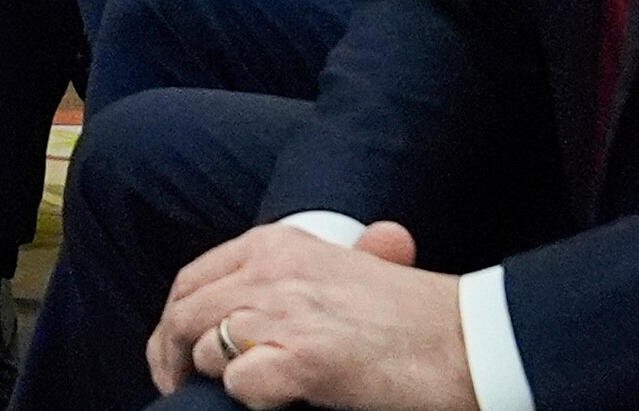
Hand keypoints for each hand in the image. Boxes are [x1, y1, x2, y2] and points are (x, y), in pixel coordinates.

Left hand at [147, 220, 476, 410]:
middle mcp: (272, 269)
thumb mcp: (340, 269)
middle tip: (179, 389)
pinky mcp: (303, 358)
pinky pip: (239, 384)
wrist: (466, 341)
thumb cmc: (410, 317)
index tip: (171, 356)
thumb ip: (291, 277)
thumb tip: (243, 314)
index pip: (192, 279)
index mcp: (277, 243)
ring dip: (215, 379)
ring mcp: (285, 311)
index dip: (172, 322)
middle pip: (185, 315)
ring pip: (205, 349)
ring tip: (242, 394)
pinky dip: (250, 399)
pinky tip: (278, 400)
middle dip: (172, 358)